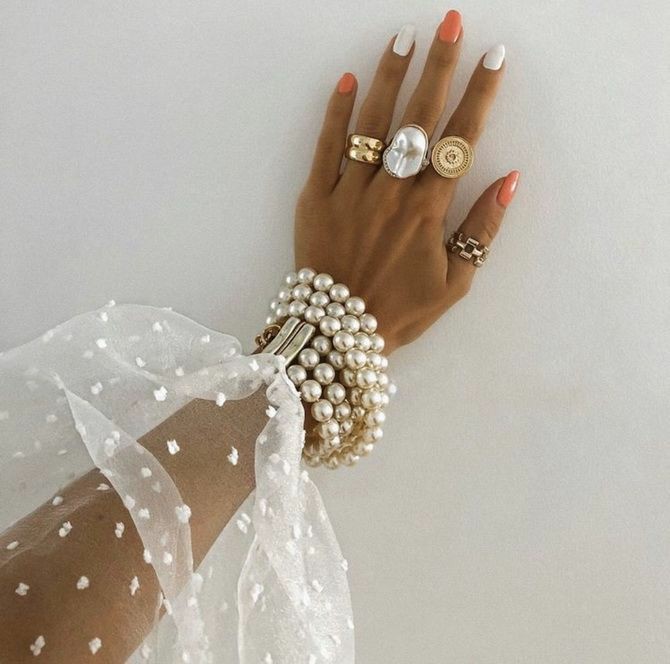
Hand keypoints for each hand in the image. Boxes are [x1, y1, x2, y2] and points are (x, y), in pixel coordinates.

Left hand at [294, 11, 518, 353]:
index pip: (461, 140)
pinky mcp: (316, 197)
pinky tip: (346, 79)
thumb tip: (510, 181)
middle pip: (419, 117)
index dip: (480, 94)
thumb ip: (483, 230)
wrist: (337, 332)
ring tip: (404, 38)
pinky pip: (326, 147)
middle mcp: (391, 191)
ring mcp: (351, 191)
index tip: (493, 57)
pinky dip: (335, 112)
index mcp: (428, 210)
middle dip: (439, 66)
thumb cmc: (399, 312)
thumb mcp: (455, 284)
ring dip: (390, 76)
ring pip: (372, 122)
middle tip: (451, 22)